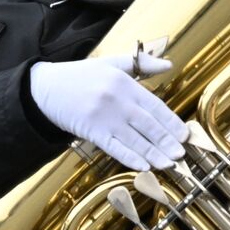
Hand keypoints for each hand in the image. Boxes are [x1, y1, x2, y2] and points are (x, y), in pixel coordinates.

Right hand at [29, 53, 187, 170]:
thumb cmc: (80, 76)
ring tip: (169, 164)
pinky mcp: (90, 131)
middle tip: (181, 154)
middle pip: (148, 125)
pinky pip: (114, 147)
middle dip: (167, 141)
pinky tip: (143, 166)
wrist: (44, 88)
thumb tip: (168, 64)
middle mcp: (118, 101)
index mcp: (126, 84)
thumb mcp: (111, 64)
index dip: (172, 122)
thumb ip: (141, 64)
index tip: (185, 135)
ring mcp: (104, 117)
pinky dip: (129, 157)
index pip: (156, 106)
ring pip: (134, 139)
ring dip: (153, 154)